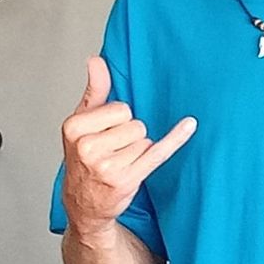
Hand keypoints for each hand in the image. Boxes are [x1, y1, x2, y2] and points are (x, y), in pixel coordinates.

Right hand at [61, 56, 194, 231]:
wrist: (83, 203)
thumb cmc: (84, 158)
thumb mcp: (82, 123)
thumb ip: (94, 90)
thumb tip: (96, 60)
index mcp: (75, 128)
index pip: (121, 108)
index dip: (119, 119)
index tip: (105, 133)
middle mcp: (88, 148)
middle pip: (135, 124)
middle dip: (129, 136)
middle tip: (112, 151)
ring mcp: (107, 166)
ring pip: (145, 141)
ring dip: (137, 151)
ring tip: (118, 163)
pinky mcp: (126, 180)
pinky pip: (158, 153)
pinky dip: (174, 140)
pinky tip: (189, 126)